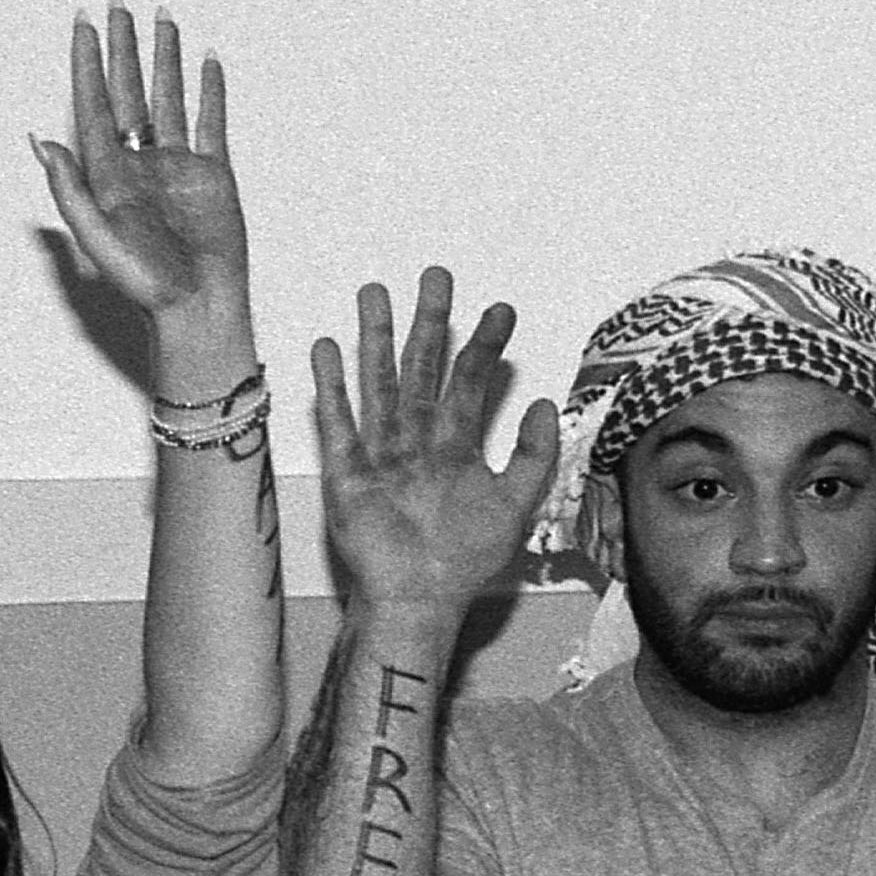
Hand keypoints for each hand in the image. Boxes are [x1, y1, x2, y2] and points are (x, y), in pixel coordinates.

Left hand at [30, 5, 258, 365]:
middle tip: (118, 3)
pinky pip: (210, 120)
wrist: (199, 305)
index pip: (93, 103)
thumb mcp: (98, 236)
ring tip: (162, 18)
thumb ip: (70, 188)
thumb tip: (39, 139)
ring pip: (168, 96)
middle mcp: (139, 160)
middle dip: (122, 46)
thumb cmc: (144, 282)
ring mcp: (177, 163)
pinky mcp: (212, 172)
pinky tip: (208, 62)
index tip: (83, 23)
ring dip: (165, 57)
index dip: (86, 62)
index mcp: (107, 172)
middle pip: (129, 89)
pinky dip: (210, 89)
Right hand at [309, 268, 564, 646]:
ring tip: (374, 293)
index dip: (485, 345)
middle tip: (436, 275)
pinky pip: (338, 423)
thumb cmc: (465, 560)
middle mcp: (417, 439)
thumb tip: (547, 403)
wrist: (420, 600)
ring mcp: (380, 452)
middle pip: (422, 368)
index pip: (470, 381)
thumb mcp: (517, 505)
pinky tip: (327, 348)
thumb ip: (536, 455)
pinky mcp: (347, 473)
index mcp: (455, 444)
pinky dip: (331, 387)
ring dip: (376, 339)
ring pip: (379, 383)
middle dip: (429, 322)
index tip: (501, 308)